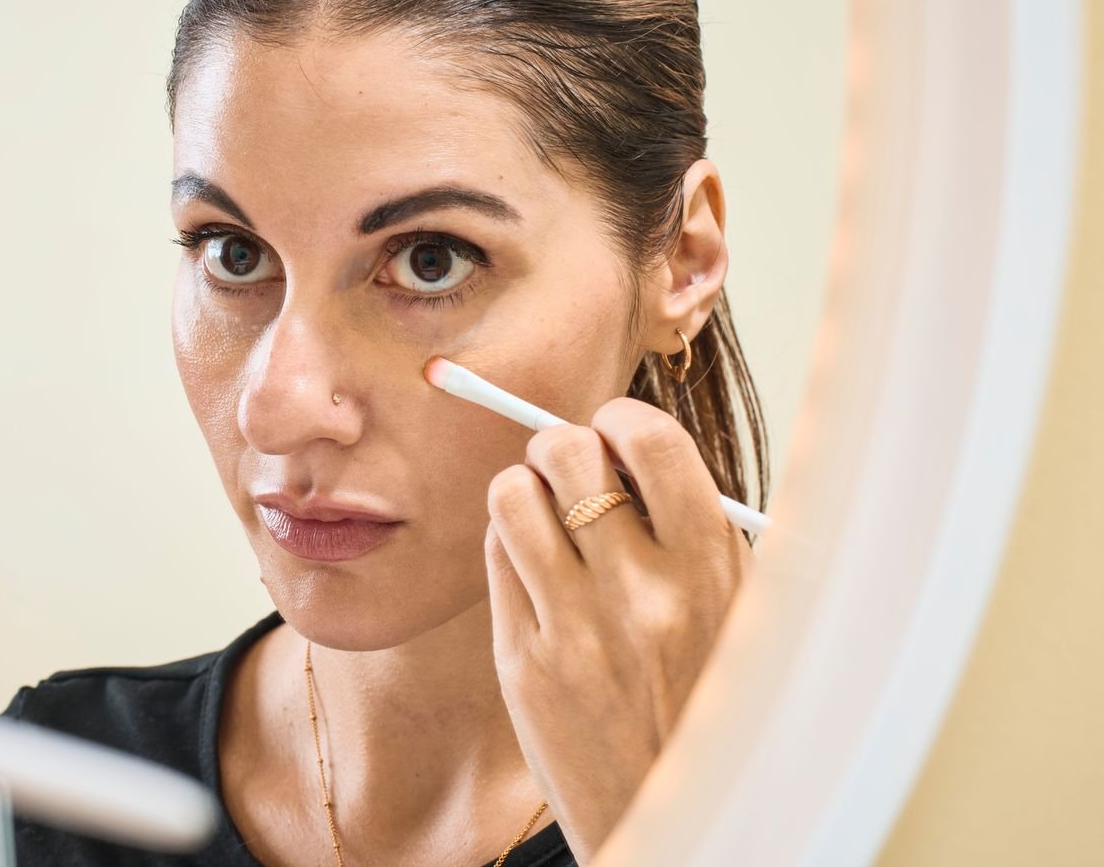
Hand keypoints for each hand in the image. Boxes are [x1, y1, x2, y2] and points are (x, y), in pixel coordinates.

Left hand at [484, 398, 752, 861]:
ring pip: (512, 496)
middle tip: (568, 467)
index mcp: (712, 570)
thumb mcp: (740, 610)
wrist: (685, 818)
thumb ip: (692, 529)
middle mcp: (643, 594)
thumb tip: (625, 446)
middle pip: (568, 453)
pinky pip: (497, 557)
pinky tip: (535, 565)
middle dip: (560, 446)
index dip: (620, 419)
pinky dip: (509, 543)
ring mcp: (577, 630)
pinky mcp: (525, 665)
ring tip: (544, 513)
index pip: (650, 440)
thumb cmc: (713, 699)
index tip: (613, 430)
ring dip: (524, 489)